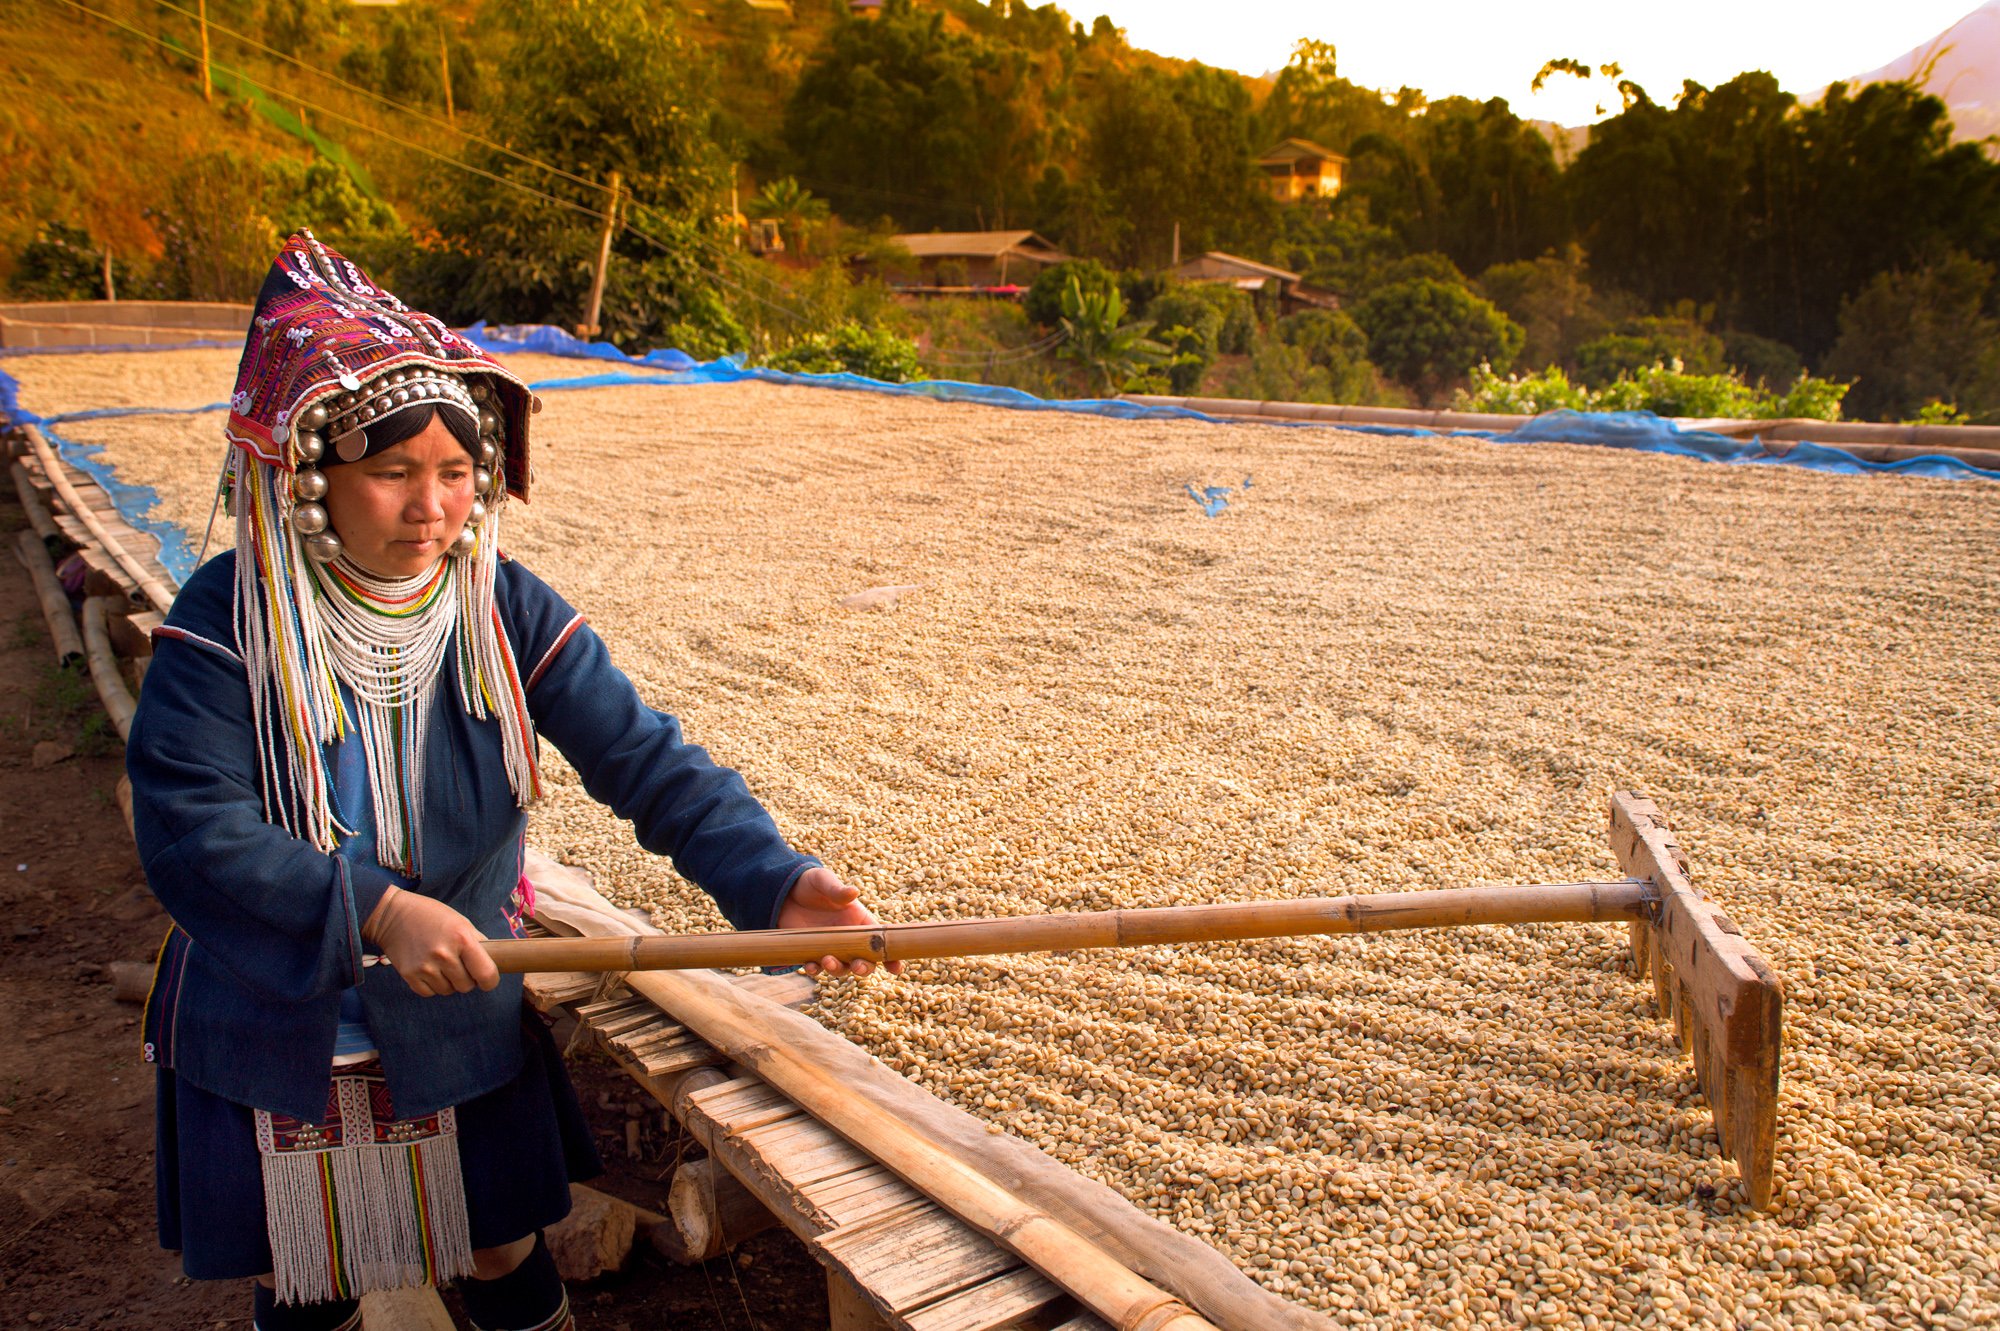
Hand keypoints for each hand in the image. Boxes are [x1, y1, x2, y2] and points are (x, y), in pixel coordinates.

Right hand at [362, 887, 498, 996]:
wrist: (393, 915)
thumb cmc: (432, 916)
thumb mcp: (460, 922)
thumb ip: (477, 942)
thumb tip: (494, 962)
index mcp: (461, 938)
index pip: (486, 973)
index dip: (490, 981)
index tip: (487, 980)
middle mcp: (444, 955)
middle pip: (466, 986)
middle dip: (467, 979)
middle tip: (459, 965)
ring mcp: (425, 967)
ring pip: (448, 991)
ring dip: (449, 982)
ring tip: (441, 964)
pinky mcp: (409, 975)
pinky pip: (430, 993)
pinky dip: (432, 985)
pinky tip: (429, 969)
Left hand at [777, 867, 901, 978]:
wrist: (781, 891)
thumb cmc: (809, 882)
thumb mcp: (822, 881)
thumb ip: (837, 890)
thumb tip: (853, 892)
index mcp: (858, 921)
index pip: (879, 940)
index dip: (890, 956)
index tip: (897, 968)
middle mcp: (847, 937)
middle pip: (863, 960)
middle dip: (863, 968)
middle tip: (857, 966)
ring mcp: (829, 947)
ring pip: (841, 967)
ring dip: (838, 969)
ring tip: (828, 960)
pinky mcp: (810, 951)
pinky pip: (816, 967)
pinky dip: (815, 970)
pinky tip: (810, 965)